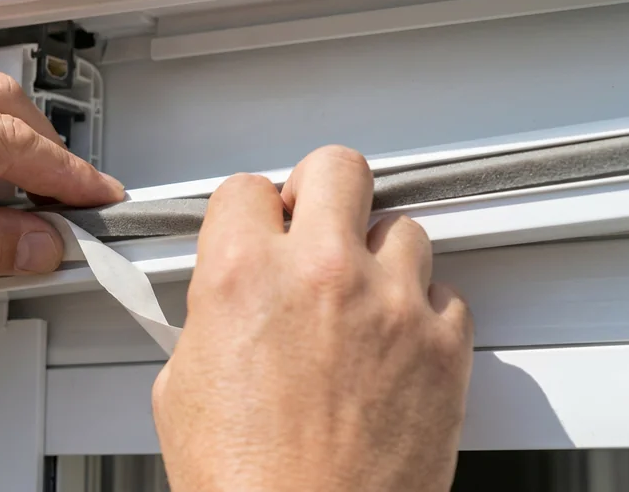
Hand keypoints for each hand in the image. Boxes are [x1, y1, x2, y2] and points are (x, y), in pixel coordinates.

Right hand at [152, 146, 473, 491]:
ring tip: (358, 300)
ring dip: (377, 256)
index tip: (258, 227)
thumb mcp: (182, 387)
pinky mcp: (443, 348)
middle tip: (317, 222)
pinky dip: (421, 312)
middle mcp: (322, 276)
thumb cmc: (244, 483)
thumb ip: (208, 318)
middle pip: (338, 168)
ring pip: (402, 228)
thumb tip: (222, 303)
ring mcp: (391, 307)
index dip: (249, 212)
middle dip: (322, 190)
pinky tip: (393, 343)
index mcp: (243, 276)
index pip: (246, 188)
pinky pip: (446, 295)